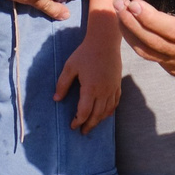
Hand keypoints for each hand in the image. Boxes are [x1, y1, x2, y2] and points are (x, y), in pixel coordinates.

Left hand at [55, 9, 125, 131]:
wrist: (105, 42)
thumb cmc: (85, 53)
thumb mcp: (70, 67)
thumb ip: (62, 84)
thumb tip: (56, 99)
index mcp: (90, 89)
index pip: (84, 112)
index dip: (78, 121)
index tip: (72, 126)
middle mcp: (103, 92)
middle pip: (96, 115)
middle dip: (89, 125)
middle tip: (82, 132)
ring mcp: (112, 89)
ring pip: (107, 111)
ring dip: (99, 121)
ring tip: (92, 125)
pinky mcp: (118, 84)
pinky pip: (115, 103)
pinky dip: (110, 111)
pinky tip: (105, 115)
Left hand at [117, 0, 174, 84]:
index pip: (173, 30)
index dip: (150, 19)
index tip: (133, 2)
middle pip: (152, 42)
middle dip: (130, 22)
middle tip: (117, 0)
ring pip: (146, 52)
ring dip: (128, 31)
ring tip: (117, 8)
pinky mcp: (173, 68)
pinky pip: (149, 55)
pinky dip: (135, 40)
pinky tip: (126, 22)